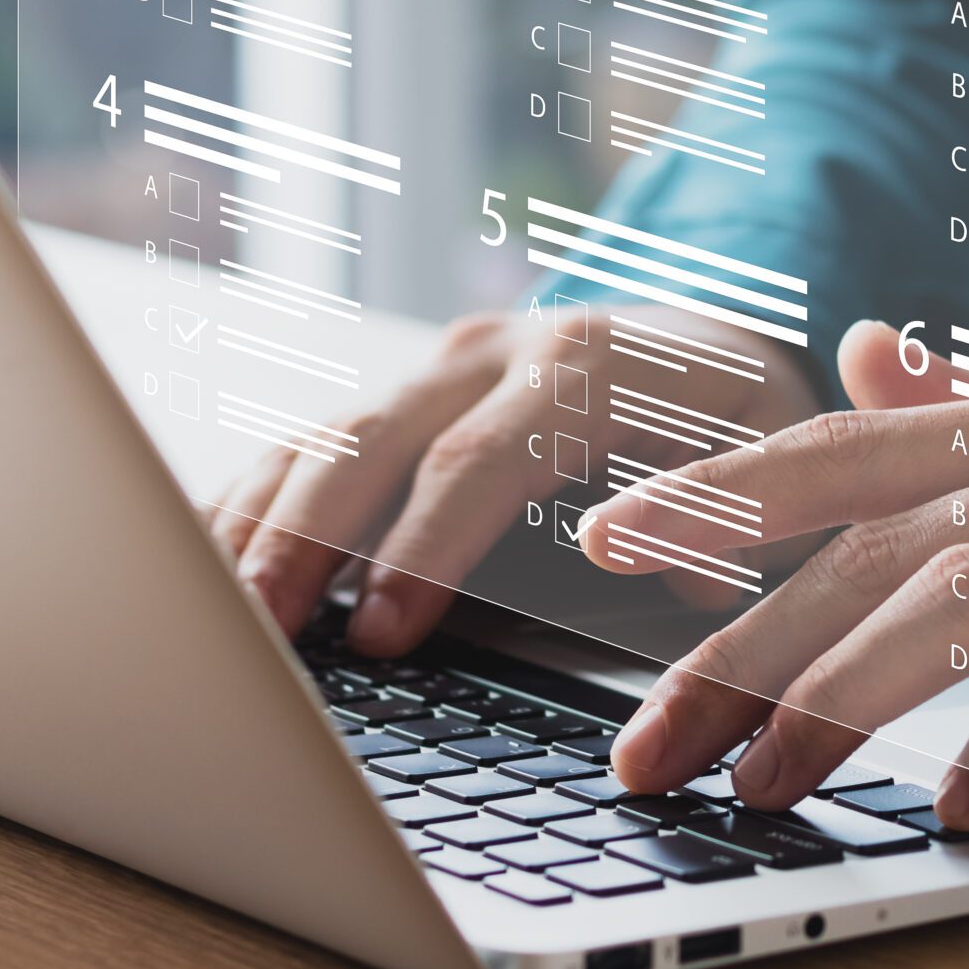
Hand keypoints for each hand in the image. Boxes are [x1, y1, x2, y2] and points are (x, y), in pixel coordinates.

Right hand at [208, 306, 818, 654]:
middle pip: (376, 437)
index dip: (427, 545)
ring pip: (324, 433)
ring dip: (257, 522)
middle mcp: (497, 351)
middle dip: (307, 536)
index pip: (488, 455)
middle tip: (254, 632)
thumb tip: (688, 570)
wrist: (715, 336)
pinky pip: (310, 441)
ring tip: (202, 612)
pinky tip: (189, 557)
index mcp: (589, 365)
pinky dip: (248, 498)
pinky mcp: (403, 394)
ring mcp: (437, 368)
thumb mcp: (780, 456)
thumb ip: (734, 511)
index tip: (383, 630)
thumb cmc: (748, 422)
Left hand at [586, 321, 968, 826]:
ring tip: (754, 785)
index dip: (723, 492)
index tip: (604, 538)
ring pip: (958, 617)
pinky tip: (962, 813)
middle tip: (643, 739)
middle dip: (741, 644)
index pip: (858, 450)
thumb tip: (855, 355)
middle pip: (879, 552)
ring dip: (837, 707)